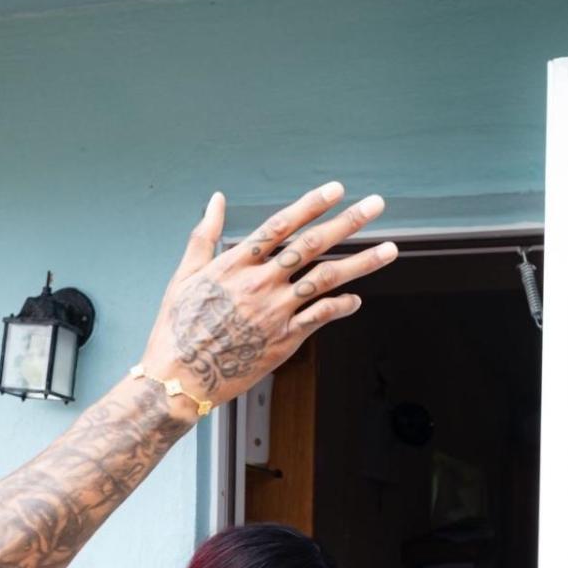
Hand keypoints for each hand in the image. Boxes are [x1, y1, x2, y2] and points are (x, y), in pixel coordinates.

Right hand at [141, 185, 397, 406]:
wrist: (180, 378)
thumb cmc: (177, 329)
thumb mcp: (185, 276)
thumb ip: (205, 235)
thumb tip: (215, 201)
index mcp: (236, 264)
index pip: (282, 225)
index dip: (311, 204)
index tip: (336, 189)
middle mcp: (260, 283)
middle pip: (312, 245)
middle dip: (348, 222)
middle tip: (375, 205)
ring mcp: (275, 312)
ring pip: (326, 279)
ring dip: (362, 262)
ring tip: (390, 249)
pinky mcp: (283, 340)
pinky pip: (320, 318)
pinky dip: (341, 307)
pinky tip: (357, 299)